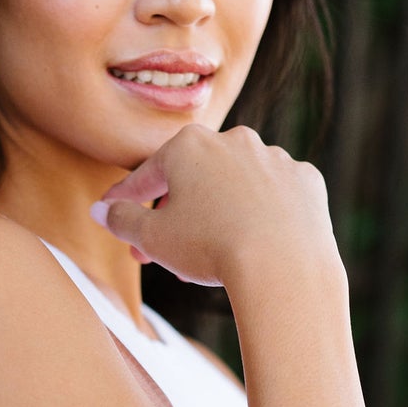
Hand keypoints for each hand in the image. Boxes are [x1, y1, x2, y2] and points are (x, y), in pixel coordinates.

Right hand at [92, 124, 344, 294]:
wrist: (284, 267)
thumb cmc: (210, 247)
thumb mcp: (152, 238)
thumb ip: (122, 219)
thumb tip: (101, 210)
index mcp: (189, 145)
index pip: (146, 175)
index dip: (124, 198)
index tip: (111, 211)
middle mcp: (234, 139)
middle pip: (193, 178)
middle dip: (173, 212)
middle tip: (157, 250)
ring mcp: (275, 158)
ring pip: (236, 186)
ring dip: (219, 211)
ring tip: (209, 251)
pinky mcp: (306, 181)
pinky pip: (275, 197)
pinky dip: (263, 215)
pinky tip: (256, 241)